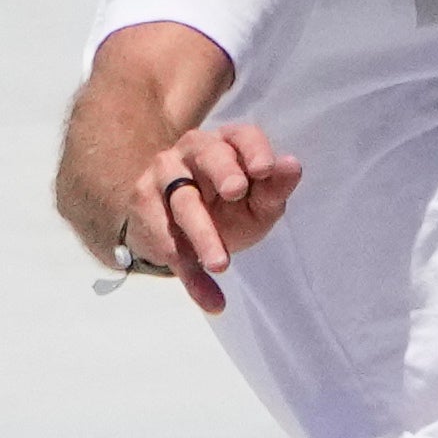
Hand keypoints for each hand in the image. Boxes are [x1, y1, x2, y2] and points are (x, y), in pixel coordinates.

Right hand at [121, 125, 297, 316]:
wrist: (178, 233)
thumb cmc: (229, 208)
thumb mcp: (258, 202)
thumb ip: (275, 187)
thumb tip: (293, 165)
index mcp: (226, 143)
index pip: (241, 136)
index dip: (253, 150)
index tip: (266, 169)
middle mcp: (191, 151)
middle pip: (206, 155)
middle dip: (222, 171)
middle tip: (236, 191)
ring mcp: (162, 175)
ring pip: (183, 202)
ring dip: (202, 235)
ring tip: (220, 265)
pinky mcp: (144, 207)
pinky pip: (168, 243)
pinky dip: (190, 276)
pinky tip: (212, 301)